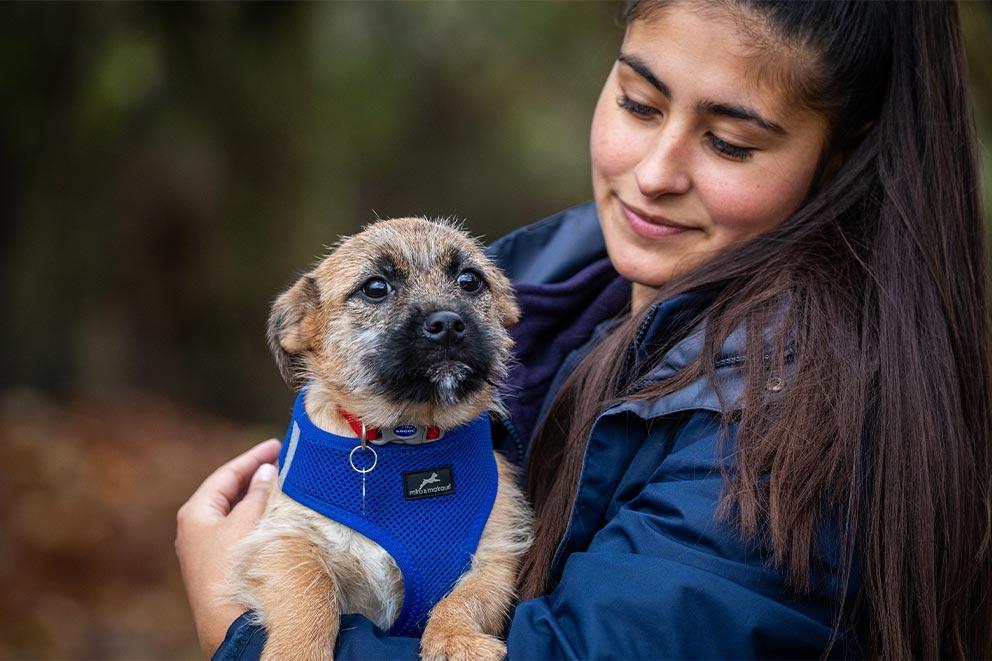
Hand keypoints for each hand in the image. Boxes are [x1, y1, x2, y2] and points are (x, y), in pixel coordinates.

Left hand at [176, 439, 280, 655]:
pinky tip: (274, 516)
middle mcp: (196, 529)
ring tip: (283, 485)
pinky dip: (257, 518)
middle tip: (283, 462)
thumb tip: (266, 471)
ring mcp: (206, 549)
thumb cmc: (235, 566)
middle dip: (255, 476)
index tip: (276, 444)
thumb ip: (258, 492)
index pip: (226, 474)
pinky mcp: (219, 566)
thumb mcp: (248, 521)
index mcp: (195, 513)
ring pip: (235, 513)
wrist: (231, 622)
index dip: (252, 457)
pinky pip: (239, 531)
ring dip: (258, 498)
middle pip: (228, 492)